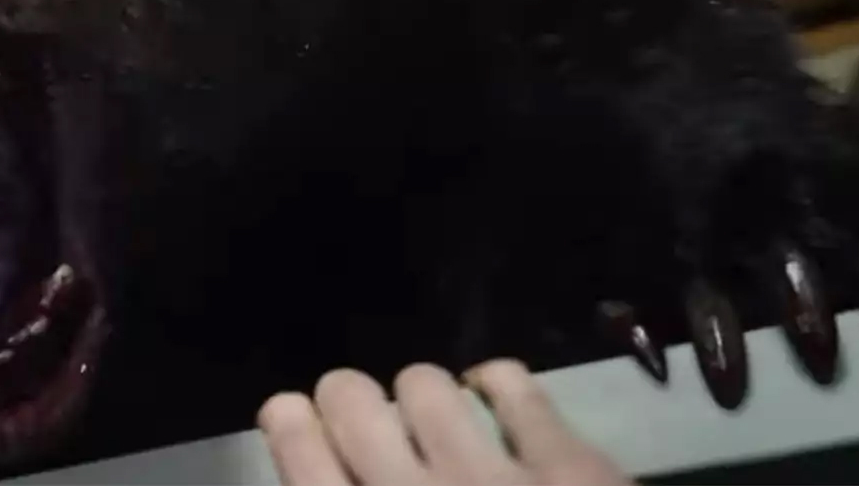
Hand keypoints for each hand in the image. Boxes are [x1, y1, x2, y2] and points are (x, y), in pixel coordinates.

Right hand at [257, 360, 631, 485]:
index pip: (298, 448)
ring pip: (423, 382)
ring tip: (434, 426)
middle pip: (348, 395)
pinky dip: (495, 385)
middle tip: (369, 431)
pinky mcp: (569, 467)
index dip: (289, 424)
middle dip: (347, 403)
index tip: (295, 422)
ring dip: (419, 401)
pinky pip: (512, 383)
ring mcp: (491, 478)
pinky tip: (494, 404)